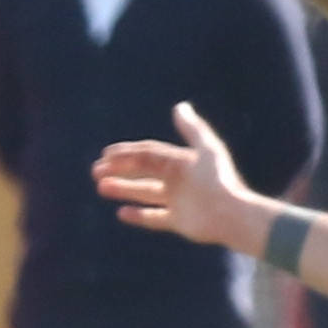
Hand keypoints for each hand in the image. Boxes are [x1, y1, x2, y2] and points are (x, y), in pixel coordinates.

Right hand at [94, 102, 259, 250]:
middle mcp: (177, 180)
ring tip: (101, 187)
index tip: (105, 155)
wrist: (231, 214)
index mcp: (181, 162)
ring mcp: (177, 201)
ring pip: (144, 193)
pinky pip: (154, 218)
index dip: (126, 153)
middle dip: (119, 170)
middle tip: (95, 172)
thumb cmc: (219, 180)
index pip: (147, 154)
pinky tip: (121, 213)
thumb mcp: (207, 149)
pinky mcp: (178, 222)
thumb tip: (179, 106)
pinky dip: (138, 215)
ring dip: (123, 189)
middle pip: (142, 172)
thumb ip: (193, 128)